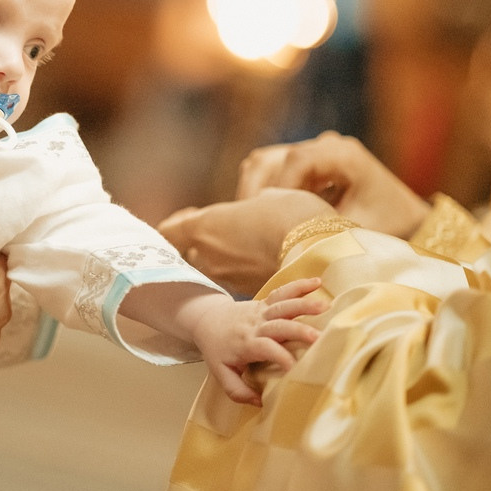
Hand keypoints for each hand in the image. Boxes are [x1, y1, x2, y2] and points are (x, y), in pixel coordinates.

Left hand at [158, 188, 333, 297]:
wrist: (321, 256)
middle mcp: (209, 256)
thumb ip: (254, 203)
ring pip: (216, 268)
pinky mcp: (246, 293)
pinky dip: (245, 272)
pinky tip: (266, 261)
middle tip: (229, 233)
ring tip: (252, 247)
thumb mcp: (273, 197)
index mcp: (205, 226)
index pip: (169, 231)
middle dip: (207, 243)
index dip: (177, 224)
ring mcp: (227, 278)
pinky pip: (237, 280)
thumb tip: (258, 205)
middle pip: (193, 252)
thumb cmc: (294, 217)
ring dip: (227, 259)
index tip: (190, 217)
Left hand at [192, 279, 326, 404]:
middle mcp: (255, 325)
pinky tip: (318, 282)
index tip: (296, 368)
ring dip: (304, 303)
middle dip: (298, 329)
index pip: (265, 349)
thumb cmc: (217, 350)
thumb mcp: (221, 374)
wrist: (206, 320)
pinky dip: (299, 285)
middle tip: (318, 336)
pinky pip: (283, 291)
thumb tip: (261, 402)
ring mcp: (261, 311)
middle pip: (278, 325)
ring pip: (283, 304)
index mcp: (246, 344)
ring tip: (326, 305)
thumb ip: (237, 391)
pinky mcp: (265, 302)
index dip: (280, 358)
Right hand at [236, 131, 429, 237]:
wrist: (407, 217)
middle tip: (248, 223)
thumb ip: (324, 230)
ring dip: (256, 190)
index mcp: (342, 154)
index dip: (278, 187)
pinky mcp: (307, 161)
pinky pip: (272, 168)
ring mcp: (314, 150)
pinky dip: (263, 190)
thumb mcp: (358, 230)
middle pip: (273, 157)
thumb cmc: (389, 225)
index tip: (268, 217)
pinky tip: (262, 217)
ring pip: (266, 161)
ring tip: (253, 222)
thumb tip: (284, 241)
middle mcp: (326, 145)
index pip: (296, 160)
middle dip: (257, 190)